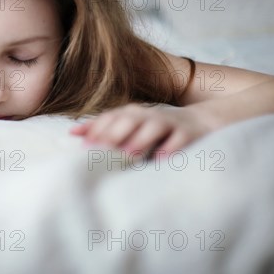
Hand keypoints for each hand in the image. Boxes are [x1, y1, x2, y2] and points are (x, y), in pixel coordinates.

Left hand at [70, 103, 214, 155]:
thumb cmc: (157, 128)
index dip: (96, 128)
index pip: (111, 118)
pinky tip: (161, 159)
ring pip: (153, 127)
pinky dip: (170, 148)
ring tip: (127, 154)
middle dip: (112, 134)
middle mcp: (148, 116)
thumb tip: (71, 133)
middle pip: (128, 121)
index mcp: (132, 114)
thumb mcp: (131, 125)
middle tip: (98, 150)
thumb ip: (103, 129)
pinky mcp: (189, 133)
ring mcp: (169, 123)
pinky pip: (179, 140)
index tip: (82, 143)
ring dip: (139, 140)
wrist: (202, 121)